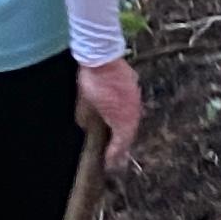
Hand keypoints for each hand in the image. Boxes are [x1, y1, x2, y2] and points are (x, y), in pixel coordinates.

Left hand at [76, 53, 142, 170]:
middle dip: (123, 146)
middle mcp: (132, 112)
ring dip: (127, 130)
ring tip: (121, 138)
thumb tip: (86, 128)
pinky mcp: (135, 87)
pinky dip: (128, 114)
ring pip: (133, 120)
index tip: (109, 164)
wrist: (102, 55)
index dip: (115, 155)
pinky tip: (123, 115)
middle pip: (129, 134)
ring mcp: (136, 99)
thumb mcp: (84, 105)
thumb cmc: (92, 82)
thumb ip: (87, 119)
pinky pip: (133, 106)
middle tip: (117, 157)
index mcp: (122, 120)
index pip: (120, 144)